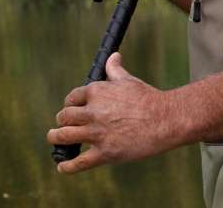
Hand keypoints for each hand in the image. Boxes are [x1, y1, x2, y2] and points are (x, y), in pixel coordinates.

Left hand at [48, 53, 184, 173]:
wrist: (166, 119)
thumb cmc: (149, 98)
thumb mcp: (130, 81)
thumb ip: (115, 70)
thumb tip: (113, 56)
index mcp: (97, 92)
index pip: (72, 98)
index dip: (70, 105)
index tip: (73, 110)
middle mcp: (93, 112)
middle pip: (63, 117)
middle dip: (61, 121)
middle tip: (64, 125)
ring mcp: (97, 133)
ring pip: (62, 136)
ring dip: (56, 138)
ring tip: (56, 139)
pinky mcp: (104, 153)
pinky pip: (77, 163)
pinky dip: (66, 166)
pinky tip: (62, 166)